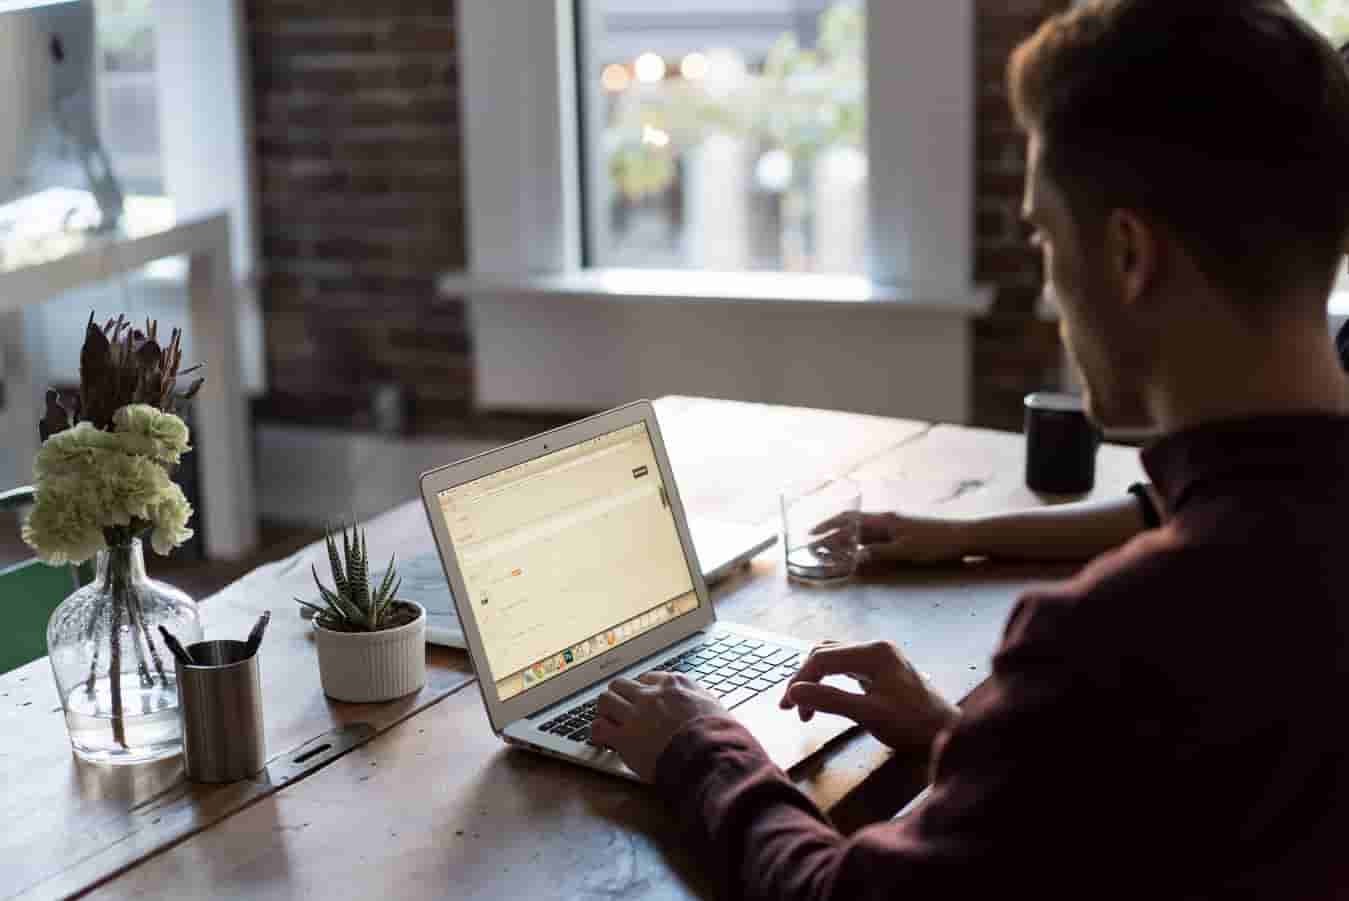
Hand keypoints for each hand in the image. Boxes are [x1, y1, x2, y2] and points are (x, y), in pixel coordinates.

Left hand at [591, 672, 726, 780]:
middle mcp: (652, 695)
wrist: (710, 756)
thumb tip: (701, 703)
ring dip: (606, 711)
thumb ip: (701, 700)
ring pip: (605, 700)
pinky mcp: (625, 738)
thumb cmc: (719, 735)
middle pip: (621, 684)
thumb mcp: (716, 706)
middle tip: (621, 710)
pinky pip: (598, 728)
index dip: (643, 691)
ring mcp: (636, 715)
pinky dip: (598, 733)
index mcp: (675, 685)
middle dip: (619, 697)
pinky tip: (603, 740)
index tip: (643, 701)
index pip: (648, 678)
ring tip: (609, 722)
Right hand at [779, 641, 958, 751]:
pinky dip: (829, 682)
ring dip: (815, 680)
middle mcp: (875, 647)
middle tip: (792, 709)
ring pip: (833, 659)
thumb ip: (830, 701)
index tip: (787, 707)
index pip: (822, 658)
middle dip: (804, 680)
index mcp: (873, 652)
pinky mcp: (881, 669)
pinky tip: (825, 699)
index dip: (800, 681)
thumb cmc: (913, 725)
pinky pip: (845, 667)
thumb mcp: (869, 714)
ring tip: (806, 708)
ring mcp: (879, 657)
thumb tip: (793, 693)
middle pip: (824, 654)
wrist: (948, 733)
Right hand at [811, 511, 970, 568]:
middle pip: (852, 524)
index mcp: (884, 520)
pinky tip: (855, 551)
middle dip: (831, 532)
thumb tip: (855, 556)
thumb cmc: (934, 543)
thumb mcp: (905, 551)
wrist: (961, 537)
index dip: (829, 526)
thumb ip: (879, 553)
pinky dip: (858, 543)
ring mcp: (893, 526)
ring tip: (828, 549)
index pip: (849, 520)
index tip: (812, 535)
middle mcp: (885, 520)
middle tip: (813, 544)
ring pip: (861, 531)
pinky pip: (872, 536)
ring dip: (843, 538)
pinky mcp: (900, 533)